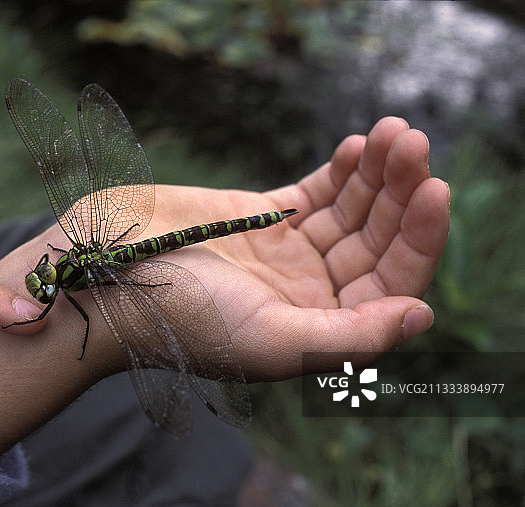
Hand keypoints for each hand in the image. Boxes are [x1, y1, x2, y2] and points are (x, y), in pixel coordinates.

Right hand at [145, 116, 449, 378]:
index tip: (433, 190)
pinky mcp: (261, 217)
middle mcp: (309, 292)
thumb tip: (421, 315)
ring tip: (393, 133)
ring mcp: (286, 252)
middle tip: (413, 143)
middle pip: (375, 240)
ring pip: (351, 211)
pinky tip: (357, 147)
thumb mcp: (269, 339)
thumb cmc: (182, 316)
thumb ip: (349, 339)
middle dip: (399, 193)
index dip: (419, 241)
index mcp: (318, 328)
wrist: (108, 273)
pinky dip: (340, 171)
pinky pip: (315, 193)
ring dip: (376, 174)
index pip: (390, 285)